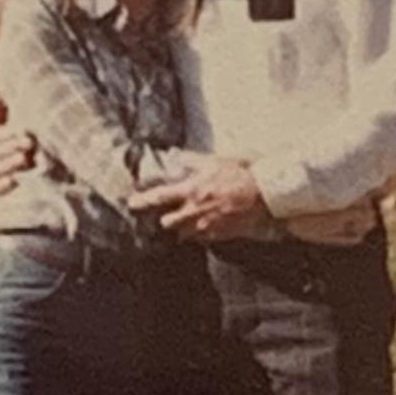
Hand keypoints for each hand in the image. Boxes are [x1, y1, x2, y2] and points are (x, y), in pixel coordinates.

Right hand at [0, 95, 34, 198]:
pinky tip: (14, 180)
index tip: (22, 129)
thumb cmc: (14, 141)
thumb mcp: (9, 126)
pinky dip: (2, 185)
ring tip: (24, 158)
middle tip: (30, 142)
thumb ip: (1, 115)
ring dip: (8, 164)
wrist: (22, 169)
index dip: (6, 133)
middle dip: (11, 146)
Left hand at [132, 153, 269, 241]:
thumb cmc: (240, 174)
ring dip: (183, 228)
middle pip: (167, 223)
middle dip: (166, 219)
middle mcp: (195, 212)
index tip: (132, 203)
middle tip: (170, 213)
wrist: (263, 194)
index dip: (143, 201)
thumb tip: (176, 155)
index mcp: (191, 190)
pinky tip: (207, 224)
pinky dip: (200, 233)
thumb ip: (192, 160)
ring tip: (191, 220)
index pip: (160, 197)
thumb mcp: (215, 161)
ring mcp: (206, 226)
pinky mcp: (218, 235)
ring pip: (183, 234)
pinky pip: (202, 239)